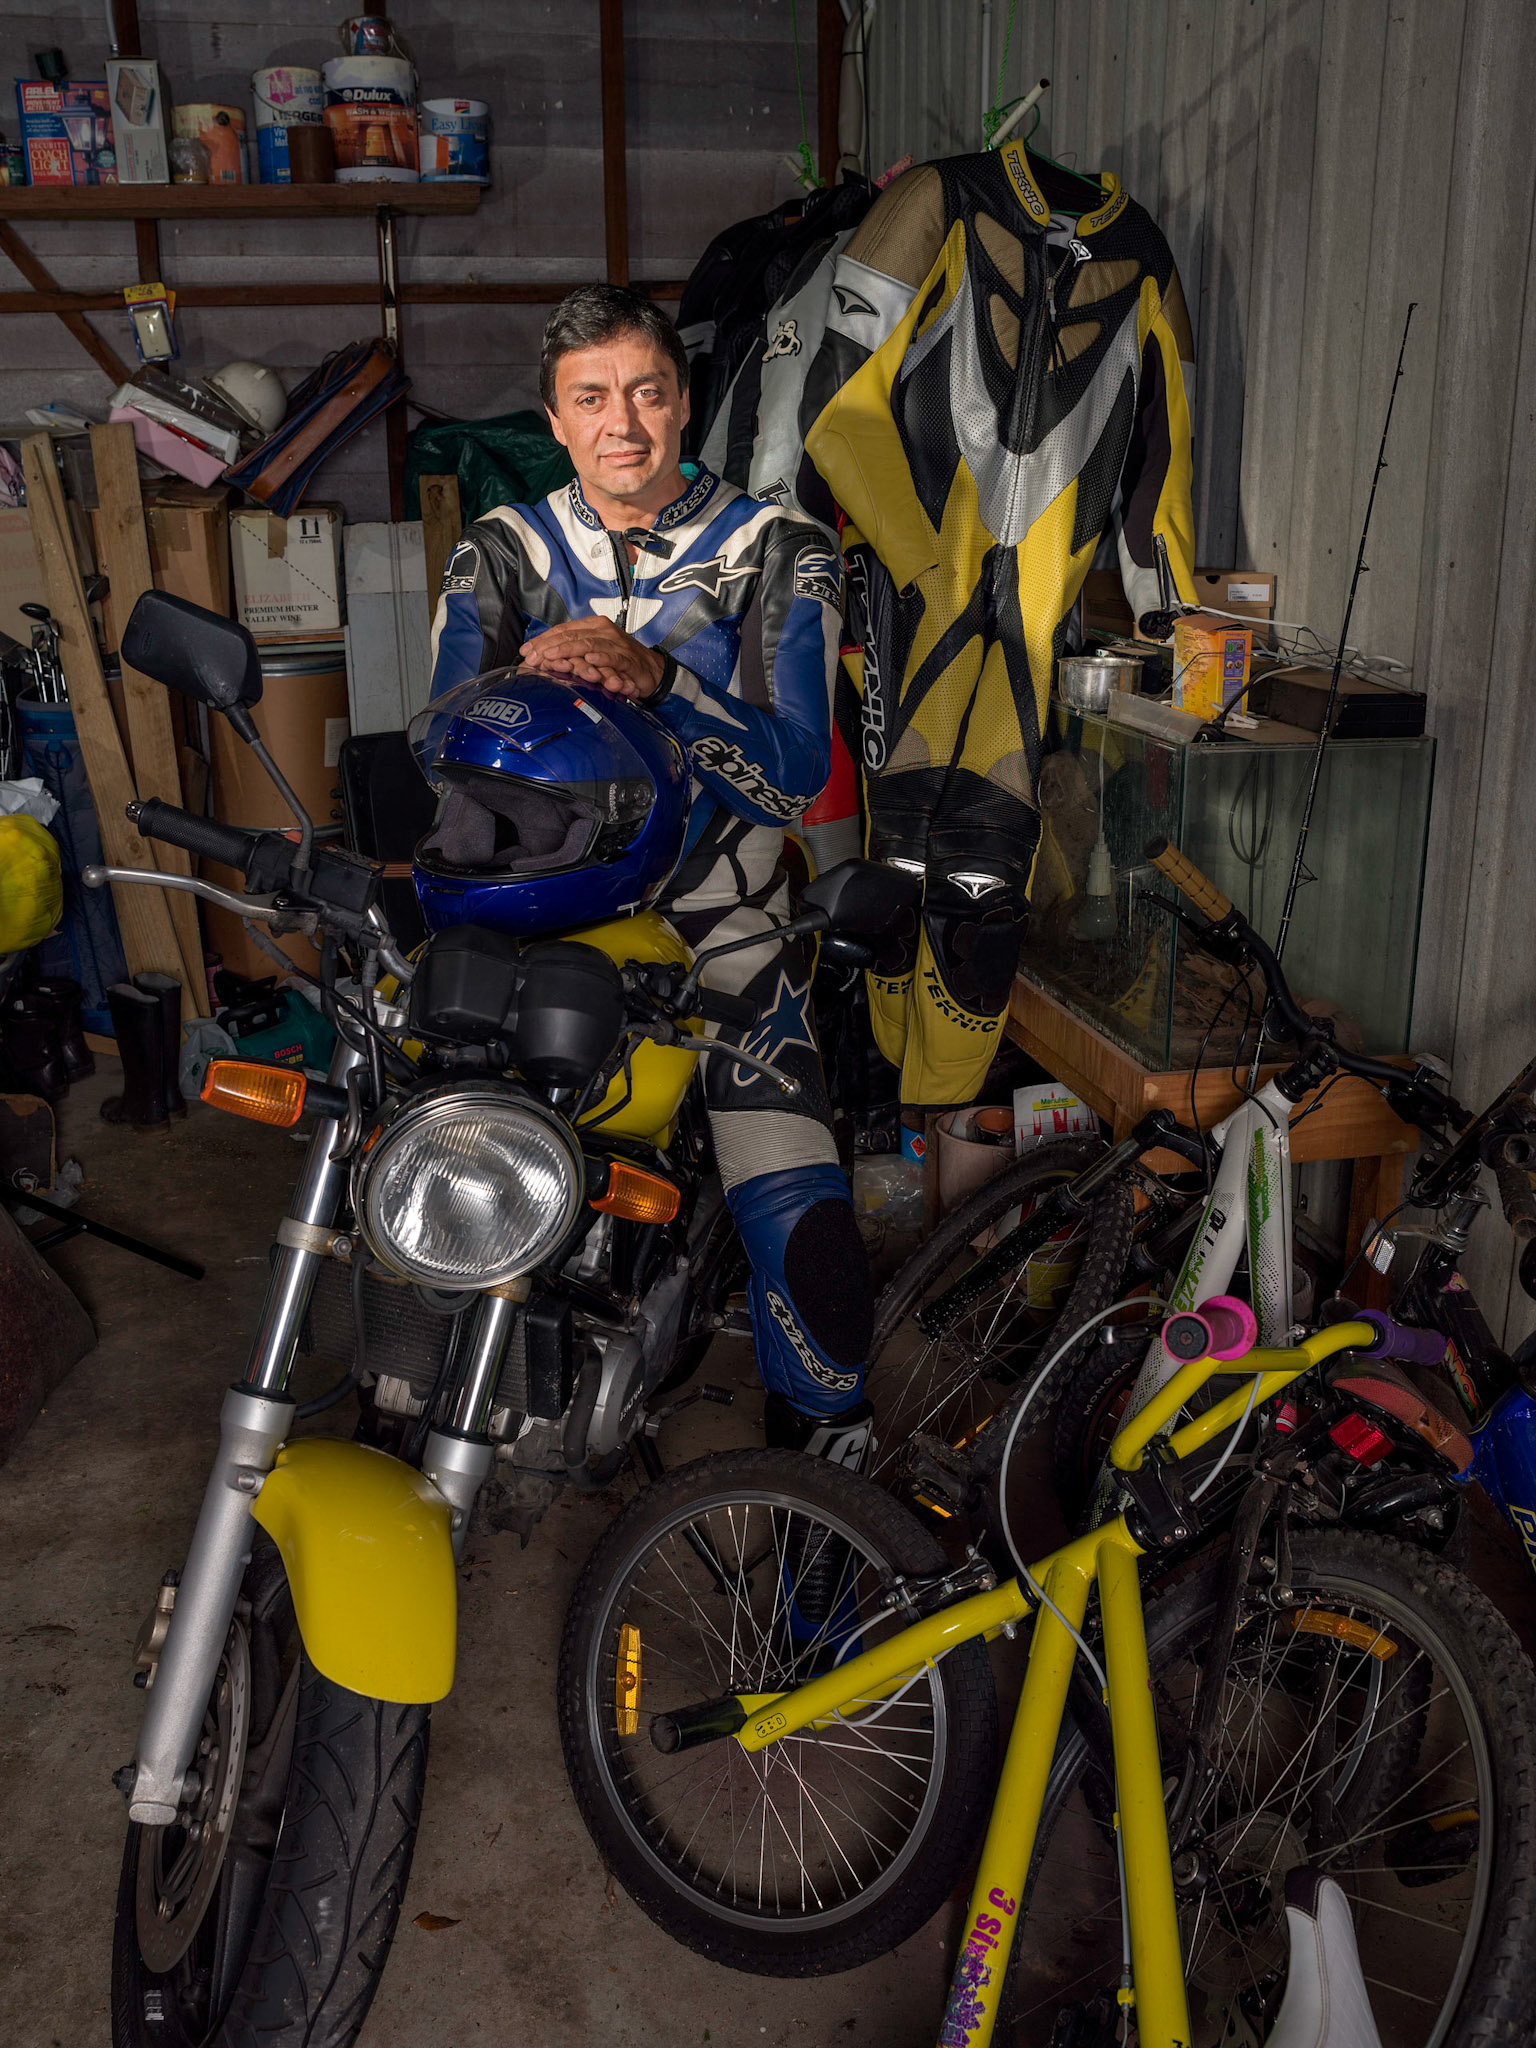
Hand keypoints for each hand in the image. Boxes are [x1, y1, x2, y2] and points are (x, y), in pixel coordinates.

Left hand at [521, 617, 665, 699]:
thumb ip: (571, 653)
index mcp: (592, 626)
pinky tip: (588, 659)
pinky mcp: (628, 658)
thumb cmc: (618, 662)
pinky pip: (612, 656)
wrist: (651, 672)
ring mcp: (616, 642)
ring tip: (551, 656)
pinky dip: (600, 657)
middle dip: (549, 646)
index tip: (526, 652)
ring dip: (567, 650)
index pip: (562, 630)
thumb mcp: (591, 654)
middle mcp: (603, 630)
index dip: (543, 640)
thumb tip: (541, 657)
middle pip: (571, 635)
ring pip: (587, 644)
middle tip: (533, 657)